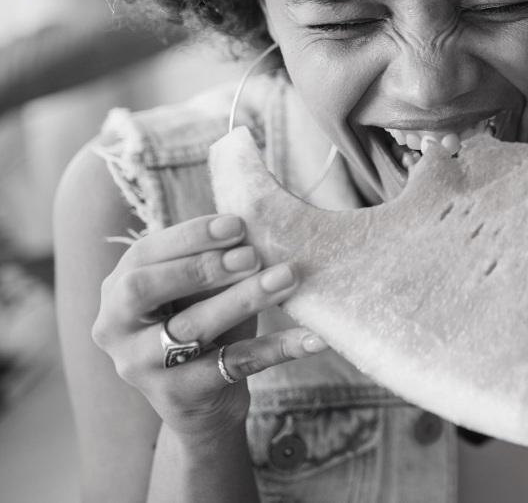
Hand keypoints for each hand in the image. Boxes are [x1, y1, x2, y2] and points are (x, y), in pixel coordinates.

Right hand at [90, 212, 328, 439]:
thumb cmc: (203, 329)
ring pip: (190, 328)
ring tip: (287, 277)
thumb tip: (258, 223)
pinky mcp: (179, 394)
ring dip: (243, 299)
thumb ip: (216, 261)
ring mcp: (141, 366)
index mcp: (118, 290)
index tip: (237, 225)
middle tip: (253, 255)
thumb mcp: (201, 292)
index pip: (143, 254)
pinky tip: (313, 338)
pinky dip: (276, 349)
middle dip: (201, 266)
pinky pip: (234, 365)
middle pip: (144, 289)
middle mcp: (116, 329)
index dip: (189, 236)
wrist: (202, 403)